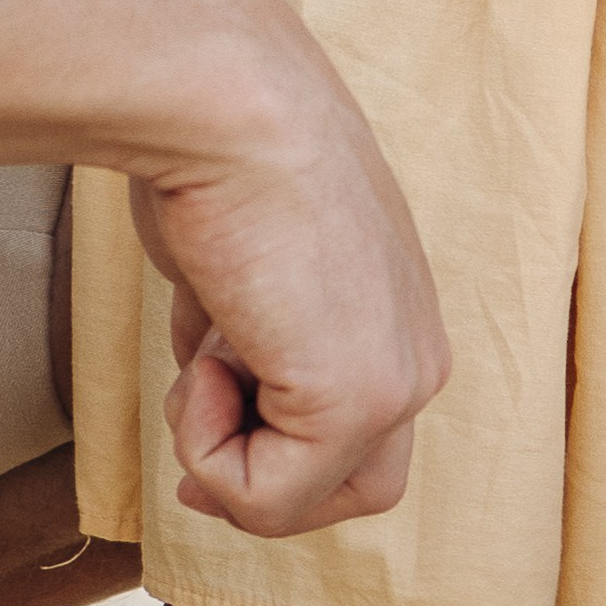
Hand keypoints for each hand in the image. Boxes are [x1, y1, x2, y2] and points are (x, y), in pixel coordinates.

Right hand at [124, 0, 450, 535]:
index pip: (360, 430)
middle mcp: (416, 347)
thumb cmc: (220, 152)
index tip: (196, 417)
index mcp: (398, 308)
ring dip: (220, 453)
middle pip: (356, 486)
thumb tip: (210, 390)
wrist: (228, 103)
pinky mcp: (359, 400)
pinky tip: (206, 351)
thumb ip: (247, 332)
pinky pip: (262, 496)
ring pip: (300, 502)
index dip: (270, 449)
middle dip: (259, 482)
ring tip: (203, 352)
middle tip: (188, 455)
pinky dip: (203, 446)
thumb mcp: (246, 262)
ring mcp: (398, 382)